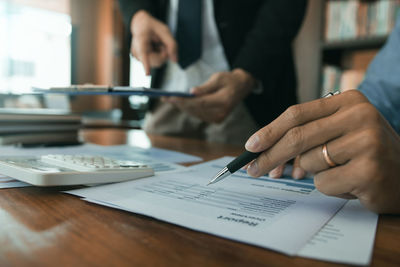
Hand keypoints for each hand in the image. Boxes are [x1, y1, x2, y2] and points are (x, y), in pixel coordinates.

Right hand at [130, 10, 176, 74]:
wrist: (140, 25)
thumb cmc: (152, 26)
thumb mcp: (165, 31)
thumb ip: (172, 44)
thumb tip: (175, 61)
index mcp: (141, 39)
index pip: (143, 53)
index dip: (146, 64)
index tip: (147, 74)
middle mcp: (137, 50)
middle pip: (156, 61)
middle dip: (164, 54)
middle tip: (163, 44)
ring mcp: (138, 57)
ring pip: (157, 63)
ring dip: (162, 55)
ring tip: (158, 44)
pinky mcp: (141, 60)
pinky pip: (155, 63)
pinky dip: (159, 56)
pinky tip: (155, 48)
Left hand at [162, 69, 255, 122]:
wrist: (242, 87)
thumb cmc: (229, 80)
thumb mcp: (218, 78)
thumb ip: (205, 87)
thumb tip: (192, 92)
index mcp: (223, 101)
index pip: (199, 102)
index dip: (184, 101)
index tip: (171, 97)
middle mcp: (221, 113)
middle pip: (195, 109)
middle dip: (179, 104)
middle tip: (165, 98)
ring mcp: (219, 118)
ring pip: (195, 113)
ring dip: (182, 107)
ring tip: (169, 100)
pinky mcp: (216, 120)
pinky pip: (199, 115)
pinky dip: (189, 109)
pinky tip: (180, 103)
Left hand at [244, 90, 399, 213]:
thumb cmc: (366, 153)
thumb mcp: (339, 132)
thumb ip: (307, 135)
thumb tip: (262, 152)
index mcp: (349, 101)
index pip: (297, 114)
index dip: (269, 130)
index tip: (250, 145)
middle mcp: (360, 115)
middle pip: (297, 137)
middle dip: (270, 156)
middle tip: (253, 170)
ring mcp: (367, 142)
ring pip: (310, 162)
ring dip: (315, 173)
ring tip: (341, 170)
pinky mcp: (369, 170)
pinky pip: (324, 183)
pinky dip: (331, 188)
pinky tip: (352, 183)